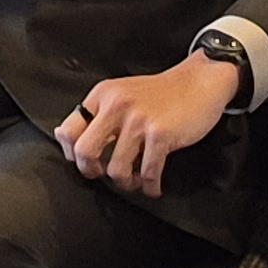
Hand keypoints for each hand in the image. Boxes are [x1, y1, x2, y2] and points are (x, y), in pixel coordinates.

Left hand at [53, 52, 240, 197]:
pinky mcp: (161, 133)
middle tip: (104, 174)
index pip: (68, 130)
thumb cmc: (162, 92)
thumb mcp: (123, 92)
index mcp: (103, 95)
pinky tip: (153, 186)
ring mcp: (139, 120)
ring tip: (136, 180)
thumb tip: (67, 138)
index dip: (72, 154)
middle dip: (91, 171)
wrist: (200, 81)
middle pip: (84, 152)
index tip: (86, 162)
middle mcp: (116, 105)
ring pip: (116, 169)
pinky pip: (148, 173)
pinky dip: (150, 186)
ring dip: (126, 183)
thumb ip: (99, 113)